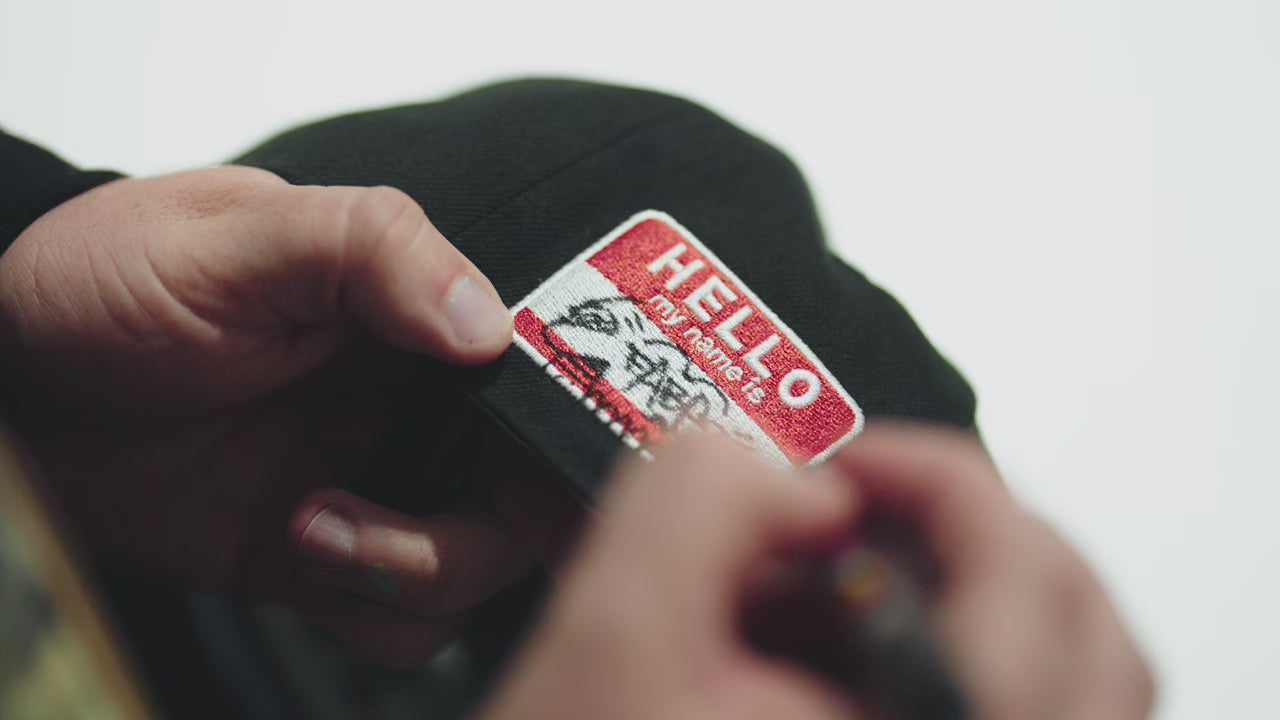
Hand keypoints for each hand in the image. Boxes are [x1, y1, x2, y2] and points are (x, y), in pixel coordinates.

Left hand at [0, 167, 540, 665]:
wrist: (18, 380)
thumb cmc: (112, 281)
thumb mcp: (236, 236)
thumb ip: (371, 251)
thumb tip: (489, 327)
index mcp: (420, 313)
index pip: (547, 377)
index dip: (558, 433)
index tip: (512, 471)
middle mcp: (418, 402)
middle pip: (529, 494)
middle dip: (474, 536)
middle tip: (371, 529)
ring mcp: (378, 482)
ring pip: (480, 569)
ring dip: (407, 575)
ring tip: (308, 529)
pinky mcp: (330, 552)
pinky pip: (405, 621)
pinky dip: (368, 614)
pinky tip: (295, 554)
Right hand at [478, 426, 1154, 719]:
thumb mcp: (607, 636)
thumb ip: (695, 501)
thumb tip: (790, 479)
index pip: (1023, 572)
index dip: (935, 474)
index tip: (841, 467)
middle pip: (1087, 629)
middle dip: (980, 528)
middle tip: (874, 509)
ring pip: (1088, 690)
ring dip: (1005, 597)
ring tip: (889, 573)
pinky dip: (994, 663)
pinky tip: (879, 655)